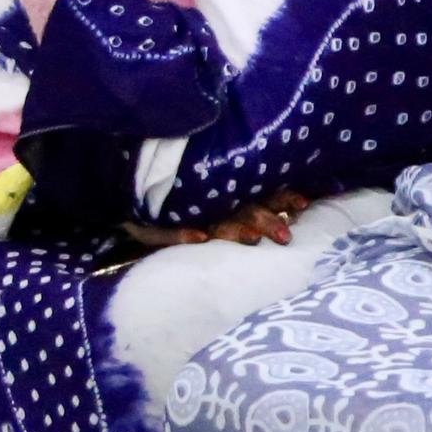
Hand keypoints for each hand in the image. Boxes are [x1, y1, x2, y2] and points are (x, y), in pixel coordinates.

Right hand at [121, 190, 313, 252]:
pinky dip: (183, 233)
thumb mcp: (218, 200)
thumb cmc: (184, 204)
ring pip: (213, 218)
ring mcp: (183, 210)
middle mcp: (209, 199)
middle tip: (285, 236)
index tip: (303, 205)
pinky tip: (199, 239)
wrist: (128, 198)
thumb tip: (303, 205)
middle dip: (264, 220)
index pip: (261, 191)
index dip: (282, 197)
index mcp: (228, 193)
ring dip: (232, 228)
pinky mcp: (154, 223)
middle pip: (242, 206)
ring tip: (249, 239)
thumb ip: (256, 203)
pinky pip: (169, 229)